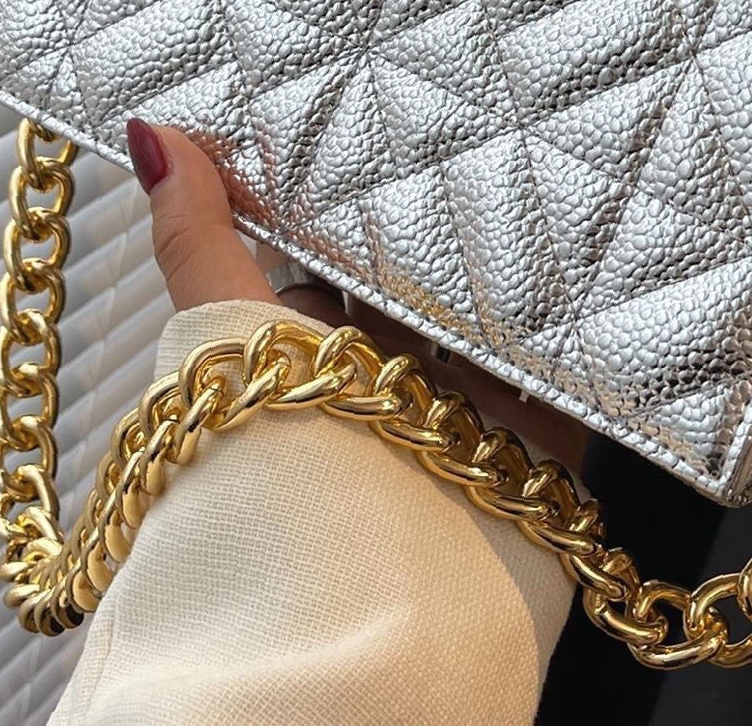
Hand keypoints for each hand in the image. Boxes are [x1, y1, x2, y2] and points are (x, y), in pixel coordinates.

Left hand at [126, 120, 584, 469]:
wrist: (351, 618)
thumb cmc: (266, 478)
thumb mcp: (223, 329)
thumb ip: (198, 235)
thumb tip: (151, 132)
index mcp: (309, 365)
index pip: (342, 272)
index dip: (363, 217)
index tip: (395, 147)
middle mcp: (381, 402)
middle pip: (427, 301)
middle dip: (453, 247)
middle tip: (492, 162)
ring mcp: (458, 436)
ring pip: (498, 340)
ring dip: (522, 293)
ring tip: (556, 214)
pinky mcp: (527, 469)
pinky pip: (566, 397)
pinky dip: (582, 353)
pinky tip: (600, 296)